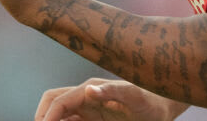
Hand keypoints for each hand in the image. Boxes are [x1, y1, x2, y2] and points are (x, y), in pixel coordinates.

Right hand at [36, 78, 186, 120]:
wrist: (164, 106)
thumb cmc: (152, 100)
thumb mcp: (135, 96)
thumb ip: (113, 90)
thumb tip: (87, 89)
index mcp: (91, 88)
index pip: (59, 100)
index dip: (47, 115)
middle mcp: (85, 96)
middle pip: (52, 102)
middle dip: (43, 116)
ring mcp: (88, 108)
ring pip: (59, 115)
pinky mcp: (92, 118)